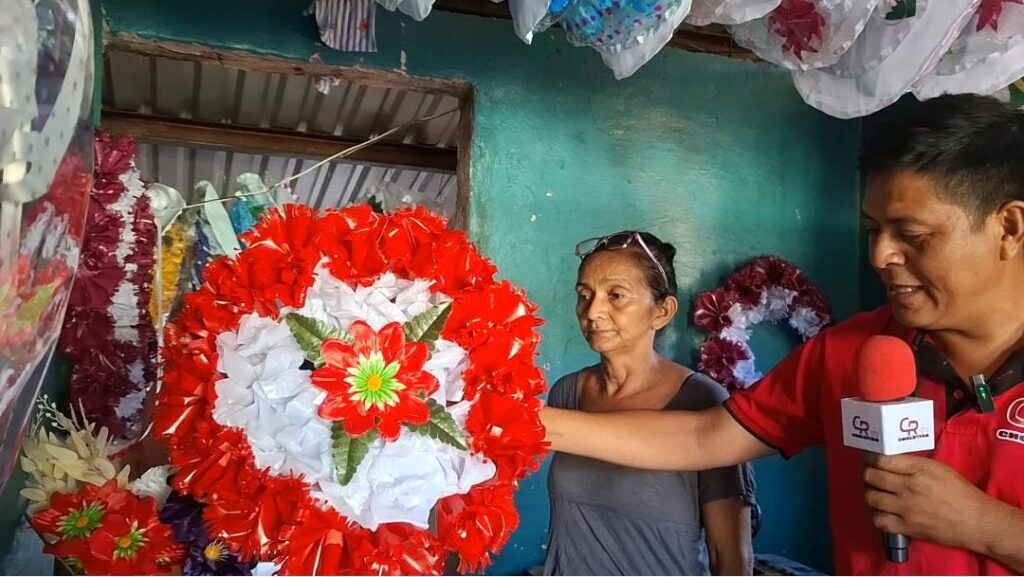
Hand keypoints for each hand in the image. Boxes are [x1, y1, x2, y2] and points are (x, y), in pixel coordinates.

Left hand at [862, 453, 990, 550]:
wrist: (976, 521)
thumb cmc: (960, 492)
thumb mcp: (938, 468)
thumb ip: (913, 463)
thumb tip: (889, 460)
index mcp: (918, 470)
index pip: (881, 460)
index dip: (870, 458)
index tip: (868, 458)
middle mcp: (908, 488)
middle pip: (871, 477)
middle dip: (868, 474)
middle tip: (871, 475)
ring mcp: (906, 509)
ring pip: (871, 498)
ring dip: (872, 494)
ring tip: (878, 493)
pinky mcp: (908, 527)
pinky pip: (879, 521)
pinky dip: (878, 516)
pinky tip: (885, 512)